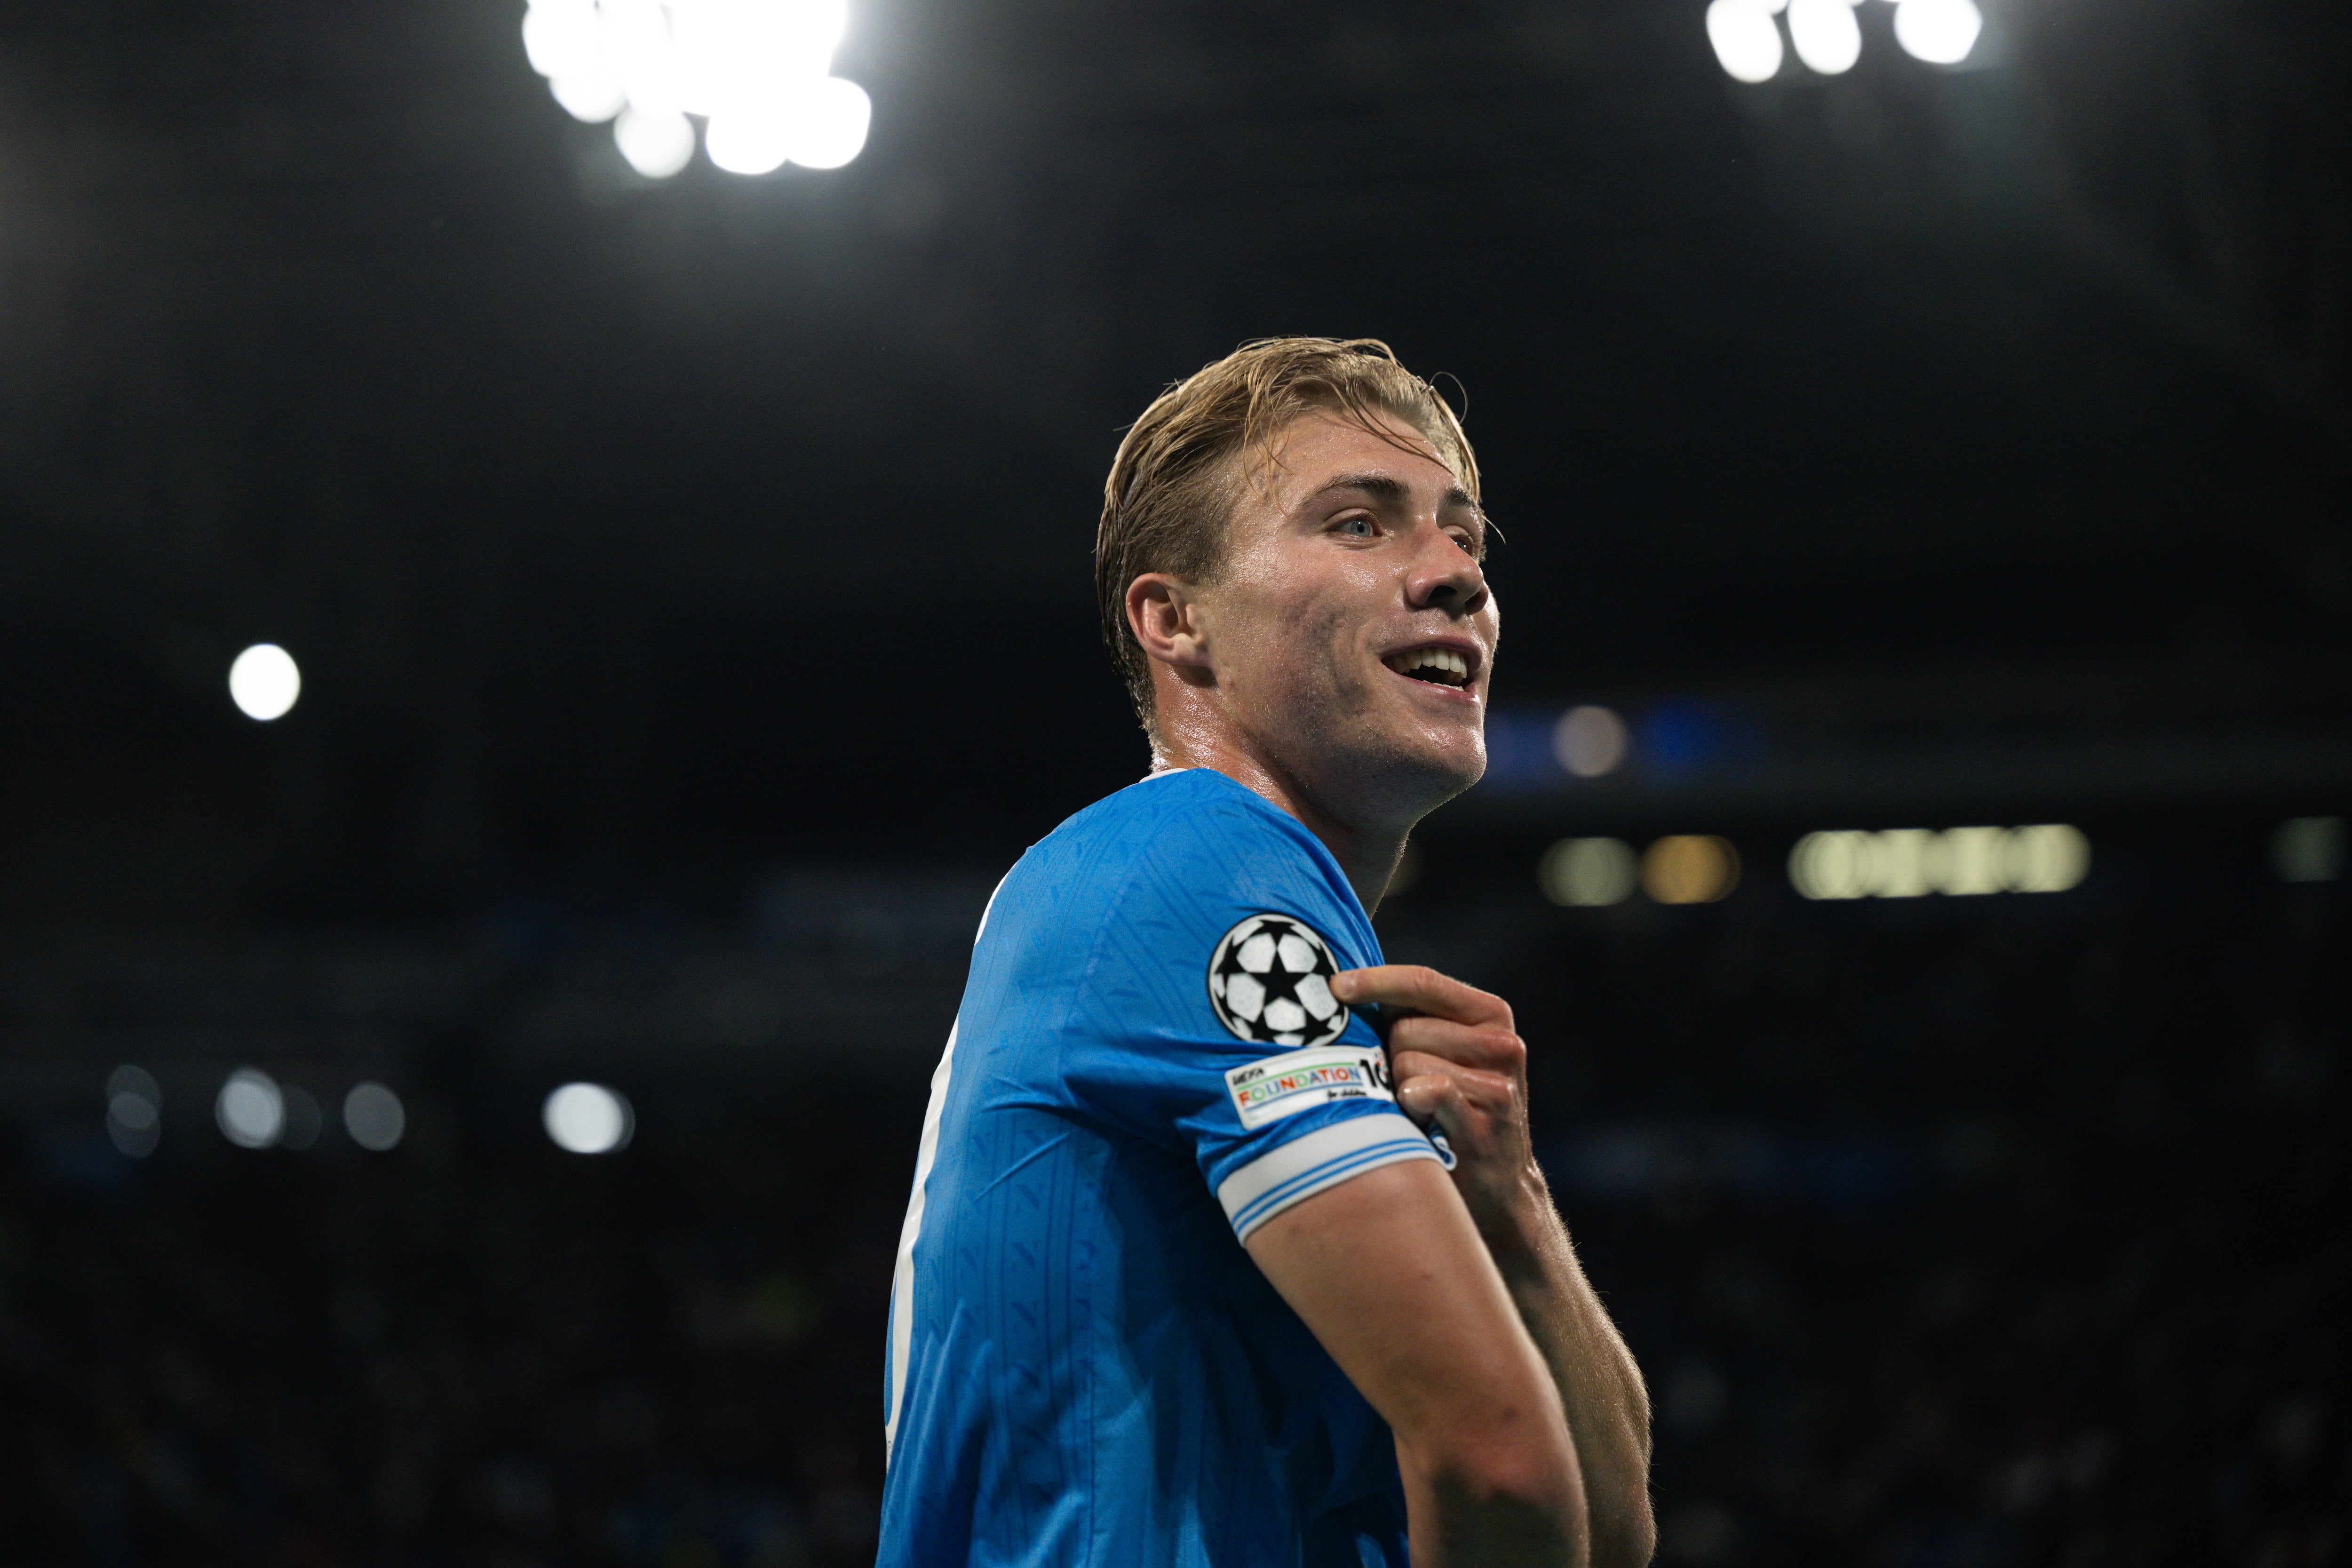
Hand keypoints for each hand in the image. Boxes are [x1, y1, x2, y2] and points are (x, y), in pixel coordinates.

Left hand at [1329, 964, 1542, 1240]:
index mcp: (1490, 1013)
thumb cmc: (1451, 1109)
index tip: (1334, 986)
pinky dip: (1412, 1103)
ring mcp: (1499, 1080)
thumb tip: (1343, 985)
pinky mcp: (1488, 1118)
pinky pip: (1427, 1089)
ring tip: (1419, 1110)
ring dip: (1399, 1088)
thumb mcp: (1443, 1052)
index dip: (1374, 981)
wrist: (1496, 1183)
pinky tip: (1421, 1120)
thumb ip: (1410, 1017)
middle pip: (1405, 1028)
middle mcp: (1502, 1041)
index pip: (1423, 981)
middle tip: (1405, 1086)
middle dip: (1391, 1055)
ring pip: (1407, 1063)